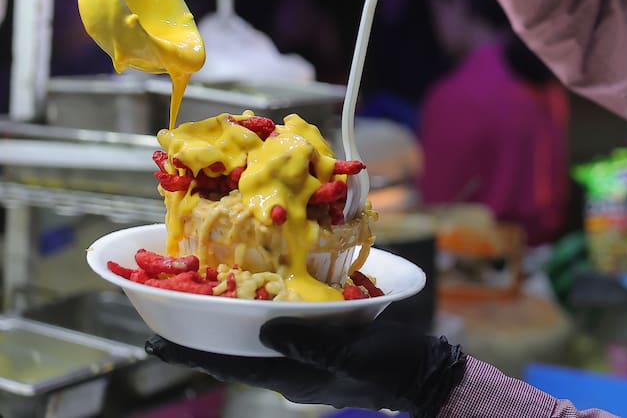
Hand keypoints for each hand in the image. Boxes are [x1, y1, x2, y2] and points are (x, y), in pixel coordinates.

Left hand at [145, 317, 466, 416]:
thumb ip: (310, 344)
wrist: (427, 372)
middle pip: (235, 353)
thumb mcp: (351, 353)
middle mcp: (291, 369)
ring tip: (200, 304)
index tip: (151, 343)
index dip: (189, 353)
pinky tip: (258, 298)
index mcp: (292, 376)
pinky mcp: (322, 344)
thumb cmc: (391, 366)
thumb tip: (266, 330)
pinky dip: (261, 315)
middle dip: (201, 337)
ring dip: (228, 324)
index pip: (230, 364)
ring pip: (255, 341)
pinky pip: (281, 330)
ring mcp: (306, 358)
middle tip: (165, 318)